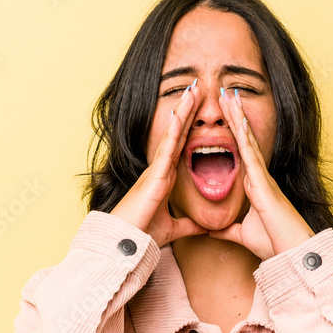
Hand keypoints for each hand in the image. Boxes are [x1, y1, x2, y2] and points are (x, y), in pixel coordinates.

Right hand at [109, 82, 208, 247]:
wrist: (127, 244)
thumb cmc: (144, 235)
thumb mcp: (175, 229)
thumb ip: (189, 225)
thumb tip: (205, 226)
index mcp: (166, 180)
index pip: (181, 147)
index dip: (190, 128)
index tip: (199, 110)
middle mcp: (161, 170)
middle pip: (178, 134)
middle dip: (187, 111)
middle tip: (197, 88)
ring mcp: (157, 170)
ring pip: (173, 134)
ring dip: (183, 111)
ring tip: (193, 90)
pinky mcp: (155, 175)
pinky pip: (167, 148)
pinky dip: (174, 130)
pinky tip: (181, 113)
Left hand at [209, 87, 314, 259]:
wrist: (291, 253)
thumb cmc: (274, 244)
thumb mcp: (242, 235)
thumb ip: (227, 230)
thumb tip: (212, 230)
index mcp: (254, 186)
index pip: (240, 153)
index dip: (233, 133)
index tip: (224, 115)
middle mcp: (259, 177)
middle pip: (244, 140)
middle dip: (235, 117)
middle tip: (225, 94)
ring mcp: (262, 177)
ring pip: (247, 140)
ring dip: (238, 117)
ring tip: (229, 95)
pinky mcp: (263, 182)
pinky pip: (250, 154)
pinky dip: (243, 136)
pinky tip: (237, 118)